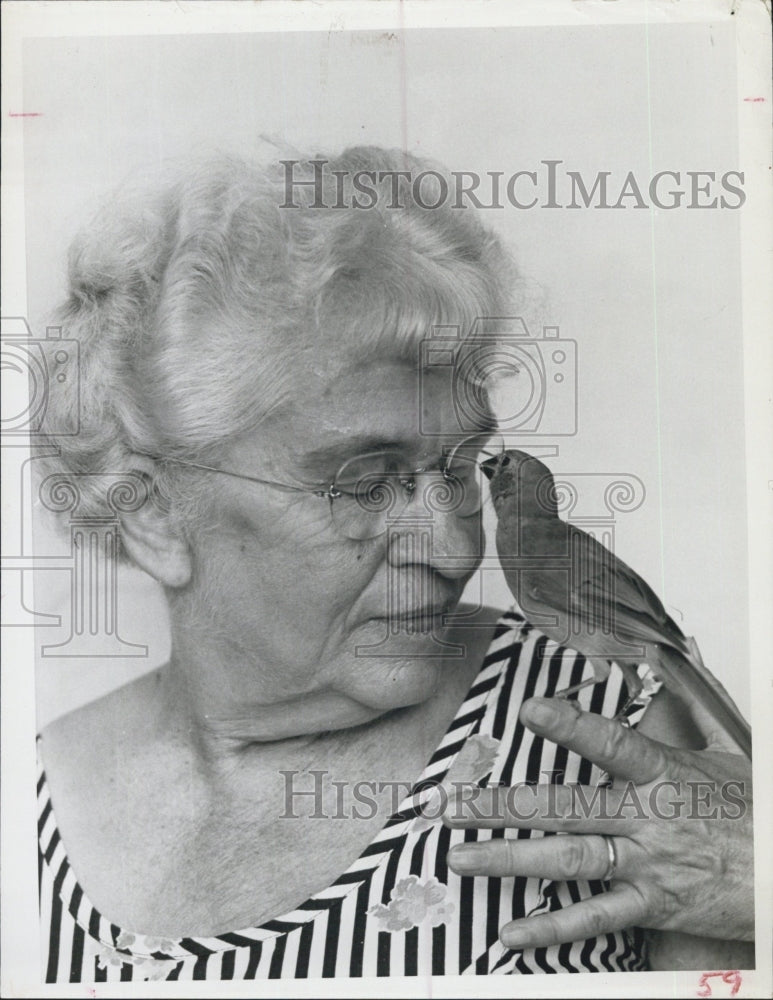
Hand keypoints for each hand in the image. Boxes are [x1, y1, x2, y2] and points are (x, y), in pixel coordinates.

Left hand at [443, 694, 753, 949]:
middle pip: (564, 808)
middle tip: (446, 803)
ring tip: (458, 856)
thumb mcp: (723, 749)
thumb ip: (683, 706)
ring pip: (567, 860)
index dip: (570, 725)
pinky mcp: (653, 906)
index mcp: (662, 773)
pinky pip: (595, 919)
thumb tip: (659, 657)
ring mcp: (646, 864)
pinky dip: (552, 927)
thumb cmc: (755, 809)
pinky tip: (511, 931)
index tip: (528, 709)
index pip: (610, 743)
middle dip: (499, 806)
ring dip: (507, 859)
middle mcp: (646, 818)